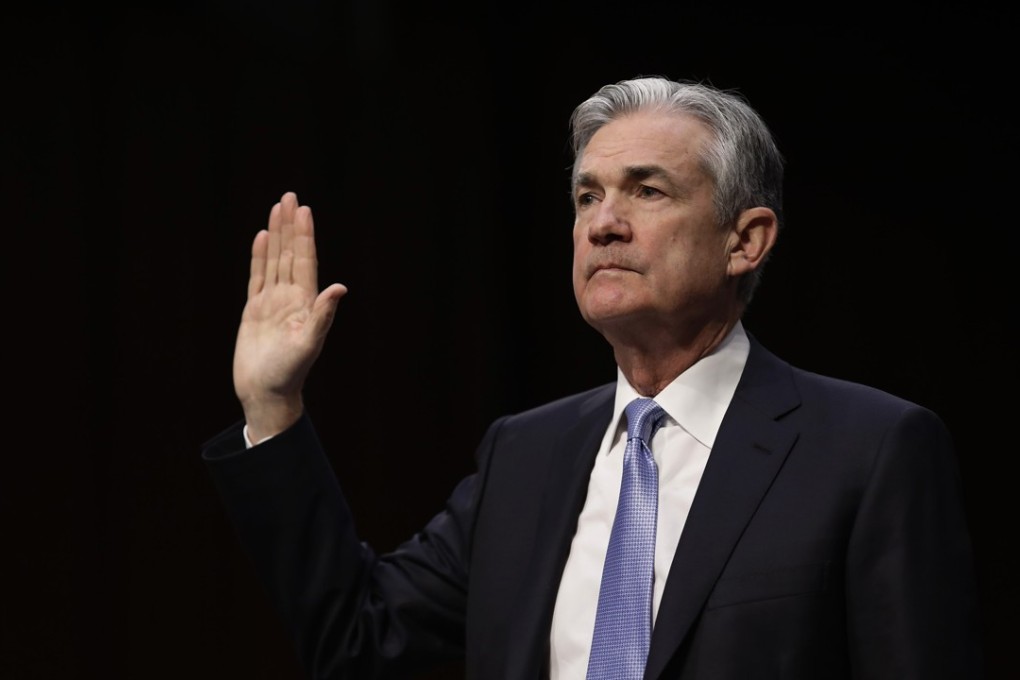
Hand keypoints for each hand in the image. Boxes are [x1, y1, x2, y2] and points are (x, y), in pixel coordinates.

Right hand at [232, 191, 347, 441]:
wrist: (266, 393)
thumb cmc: (289, 373)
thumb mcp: (308, 344)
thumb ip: (323, 315)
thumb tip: (340, 287)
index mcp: (305, 303)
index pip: (305, 261)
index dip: (305, 235)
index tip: (304, 210)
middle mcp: (291, 298)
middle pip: (291, 253)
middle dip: (291, 225)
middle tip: (290, 195)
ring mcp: (272, 302)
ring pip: (274, 260)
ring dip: (277, 234)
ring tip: (277, 208)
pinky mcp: (254, 311)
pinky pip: (256, 278)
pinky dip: (259, 257)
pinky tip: (262, 238)